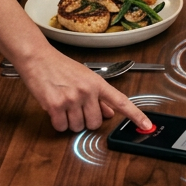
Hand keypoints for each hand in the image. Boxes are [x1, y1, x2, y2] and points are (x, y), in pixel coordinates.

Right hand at [19, 46, 152, 132]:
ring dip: (71, 122)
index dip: (135, 115)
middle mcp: (87, 91)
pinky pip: (61, 127)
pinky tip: (55, 109)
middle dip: (86, 120)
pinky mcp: (56, 106)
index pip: (121, 101)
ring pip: (78, 127)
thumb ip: (99, 96)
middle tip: (77, 107)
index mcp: (97, 83)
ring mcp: (72, 98)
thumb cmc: (60, 66)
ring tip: (64, 105)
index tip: (147, 126)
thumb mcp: (85, 77)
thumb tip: (111, 112)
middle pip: (96, 123)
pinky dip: (58, 122)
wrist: (38, 58)